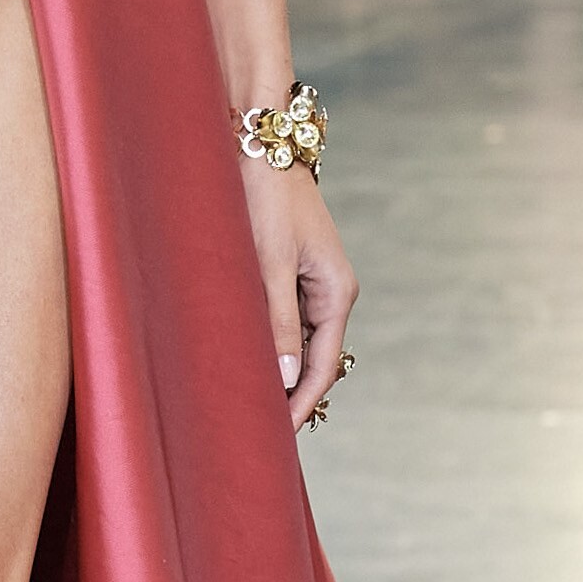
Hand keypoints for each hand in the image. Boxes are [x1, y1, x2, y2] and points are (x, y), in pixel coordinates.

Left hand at [245, 158, 354, 433]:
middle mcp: (331, 291)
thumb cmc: (264, 199)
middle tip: (259, 430)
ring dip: (278, 370)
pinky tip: (245, 362)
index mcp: (337, 291)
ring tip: (248, 404)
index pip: (323, 365)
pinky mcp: (292, 272)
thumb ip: (276, 321)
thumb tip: (284, 376)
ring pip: (298, 341)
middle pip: (314, 358)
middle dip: (290, 394)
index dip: (301, 402)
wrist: (258, 147)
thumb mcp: (268, 263)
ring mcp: (312, 282)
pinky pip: (285, 320)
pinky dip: (269, 344)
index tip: (280, 434)